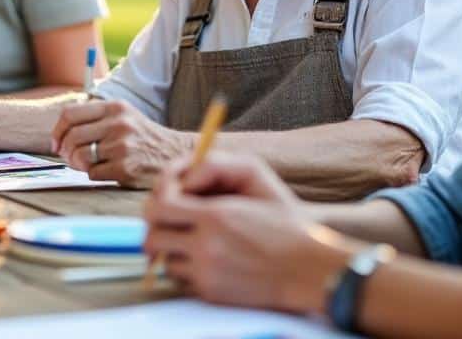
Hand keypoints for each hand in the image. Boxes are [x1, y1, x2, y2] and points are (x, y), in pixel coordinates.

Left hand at [51, 99, 191, 185]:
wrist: (174, 153)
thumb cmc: (142, 136)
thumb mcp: (123, 116)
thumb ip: (95, 118)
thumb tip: (61, 134)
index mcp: (114, 107)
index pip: (70, 114)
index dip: (57, 132)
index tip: (57, 143)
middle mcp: (118, 124)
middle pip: (72, 138)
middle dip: (66, 152)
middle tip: (70, 158)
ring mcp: (122, 146)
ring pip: (80, 157)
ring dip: (78, 165)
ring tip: (88, 165)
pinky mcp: (126, 168)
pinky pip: (93, 174)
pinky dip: (94, 175)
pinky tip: (106, 171)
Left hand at [144, 154, 346, 312]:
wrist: (308, 267)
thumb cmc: (283, 219)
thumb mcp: (256, 175)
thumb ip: (214, 166)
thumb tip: (184, 177)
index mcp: (216, 217)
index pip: (160, 206)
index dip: (159, 196)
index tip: (171, 193)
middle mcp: (207, 248)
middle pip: (152, 238)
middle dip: (157, 225)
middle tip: (170, 218)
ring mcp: (208, 274)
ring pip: (164, 260)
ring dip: (172, 248)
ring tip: (192, 238)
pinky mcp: (211, 294)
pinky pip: (181, 279)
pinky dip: (187, 268)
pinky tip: (206, 257)